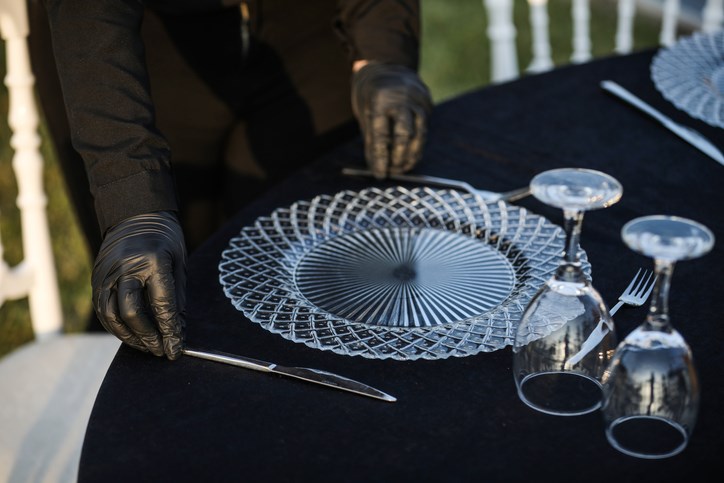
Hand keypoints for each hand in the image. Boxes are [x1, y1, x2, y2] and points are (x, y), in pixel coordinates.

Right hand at [92, 211, 186, 358]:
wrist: (134, 212)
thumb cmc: (164, 237)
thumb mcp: (179, 262)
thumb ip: (177, 297)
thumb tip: (178, 330)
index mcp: (153, 261)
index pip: (162, 305)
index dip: (170, 331)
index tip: (176, 349)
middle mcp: (126, 267)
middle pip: (132, 313)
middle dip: (149, 337)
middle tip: (162, 350)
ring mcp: (107, 273)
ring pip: (112, 315)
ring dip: (129, 337)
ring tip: (147, 347)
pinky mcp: (96, 278)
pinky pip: (102, 309)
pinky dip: (115, 326)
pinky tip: (130, 335)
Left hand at [351, 61, 432, 178]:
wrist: (386, 66)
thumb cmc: (371, 95)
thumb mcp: (365, 114)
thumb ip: (372, 140)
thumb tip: (377, 168)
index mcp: (380, 100)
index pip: (382, 135)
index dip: (381, 158)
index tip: (381, 174)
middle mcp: (402, 98)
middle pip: (404, 135)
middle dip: (399, 157)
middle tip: (394, 171)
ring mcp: (418, 99)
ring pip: (419, 134)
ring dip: (412, 155)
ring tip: (403, 168)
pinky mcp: (428, 103)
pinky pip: (424, 129)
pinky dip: (417, 145)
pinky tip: (411, 156)